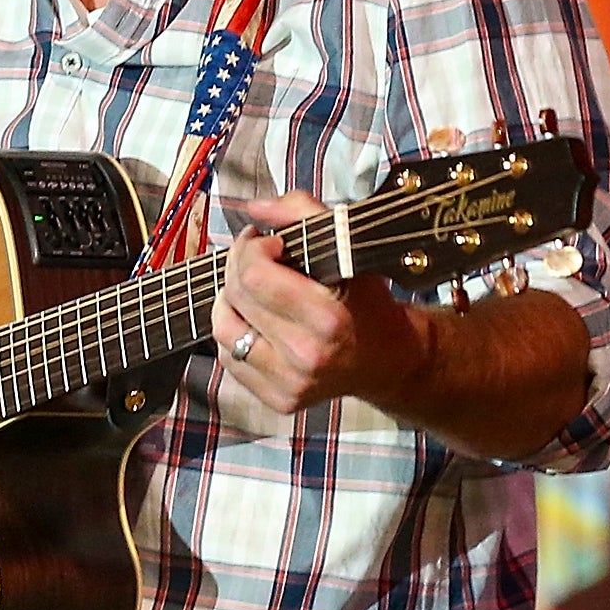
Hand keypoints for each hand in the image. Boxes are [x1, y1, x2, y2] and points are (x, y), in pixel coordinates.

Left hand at [209, 192, 430, 420]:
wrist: (386, 359)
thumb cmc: (367, 299)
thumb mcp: (348, 246)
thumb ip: (302, 212)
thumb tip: (255, 208)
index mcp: (327, 319)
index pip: (254, 275)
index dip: (252, 247)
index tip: (269, 241)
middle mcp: (306, 357)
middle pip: (235, 296)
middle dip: (239, 265)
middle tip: (257, 256)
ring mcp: (290, 384)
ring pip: (223, 329)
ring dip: (230, 300)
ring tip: (252, 289)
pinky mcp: (278, 401)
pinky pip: (229, 358)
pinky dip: (236, 333)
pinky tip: (257, 320)